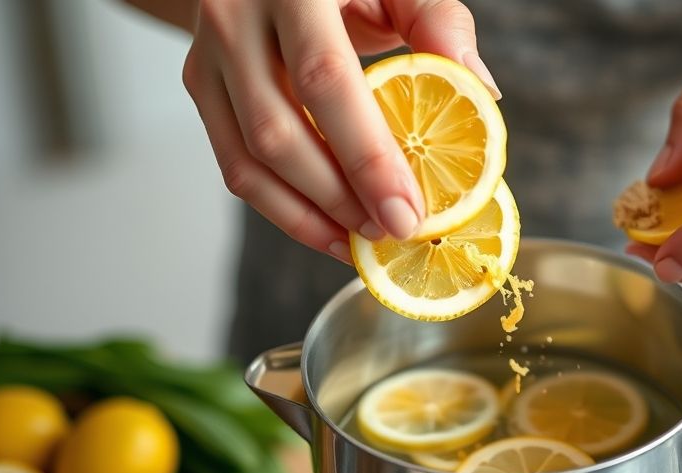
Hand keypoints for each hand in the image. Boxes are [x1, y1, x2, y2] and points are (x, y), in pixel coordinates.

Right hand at [179, 0, 498, 262]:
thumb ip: (438, 22)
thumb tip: (482, 90)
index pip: (325, 82)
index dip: (365, 156)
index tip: (407, 212)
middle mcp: (235, 19)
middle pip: (277, 133)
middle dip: (339, 199)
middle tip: (392, 233)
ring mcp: (207, 55)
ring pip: (248, 160)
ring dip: (307, 215)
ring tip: (361, 242)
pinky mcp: (199, 85)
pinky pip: (235, 164)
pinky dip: (282, 208)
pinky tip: (328, 228)